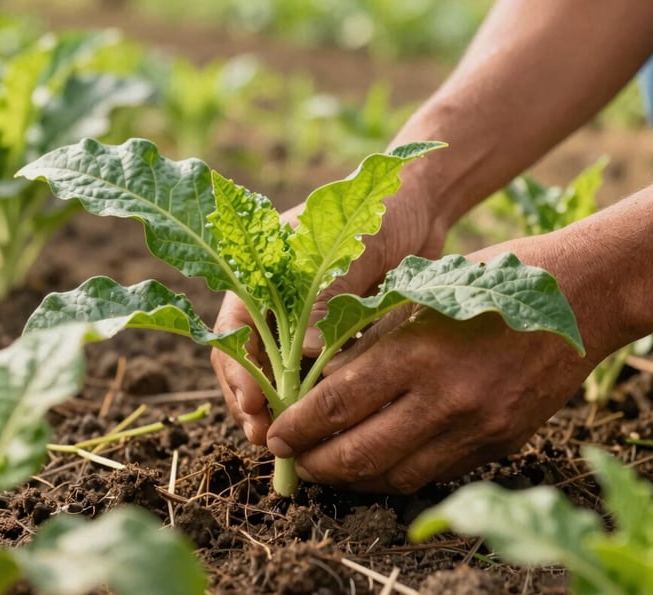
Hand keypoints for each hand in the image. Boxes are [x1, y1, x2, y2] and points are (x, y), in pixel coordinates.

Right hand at [211, 170, 447, 445]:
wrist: (420, 208)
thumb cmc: (381, 214)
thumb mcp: (353, 247)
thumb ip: (327, 294)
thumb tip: (303, 354)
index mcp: (260, 270)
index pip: (231, 328)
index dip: (236, 371)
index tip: (253, 405)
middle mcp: (273, 299)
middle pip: (246, 359)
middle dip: (252, 402)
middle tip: (268, 439)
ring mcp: (301, 320)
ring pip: (276, 374)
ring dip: (278, 409)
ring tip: (288, 445)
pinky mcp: (331, 335)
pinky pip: (312, 374)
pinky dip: (310, 401)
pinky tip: (319, 427)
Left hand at [264, 237, 598, 492]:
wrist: (580, 296)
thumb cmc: (492, 280)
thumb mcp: (420, 296)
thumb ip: (372, 342)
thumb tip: (321, 379)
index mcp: (415, 352)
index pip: (336, 406)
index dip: (297, 427)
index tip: (276, 435)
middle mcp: (445, 399)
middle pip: (360, 454)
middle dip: (315, 463)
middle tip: (293, 459)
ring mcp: (477, 428)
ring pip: (396, 475)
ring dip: (354, 478)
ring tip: (329, 467)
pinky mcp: (500, 444)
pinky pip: (436, 473)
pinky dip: (398, 474)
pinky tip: (379, 463)